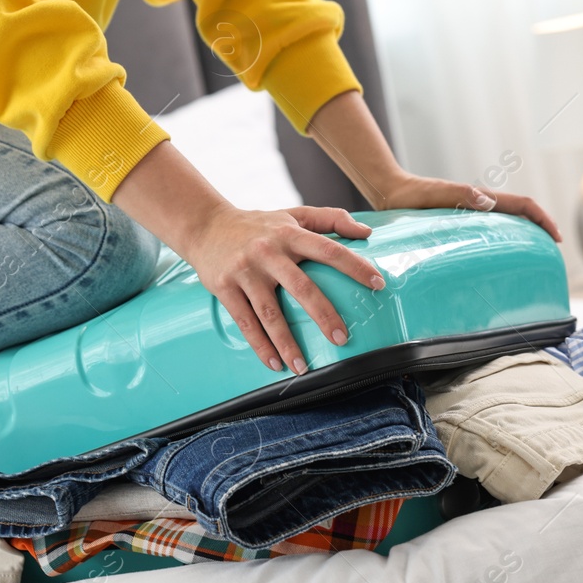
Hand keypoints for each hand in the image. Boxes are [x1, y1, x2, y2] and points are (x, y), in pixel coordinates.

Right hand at [179, 205, 385, 374]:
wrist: (204, 225)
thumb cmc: (256, 224)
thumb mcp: (293, 214)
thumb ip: (330, 219)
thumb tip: (366, 233)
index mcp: (289, 234)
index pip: (328, 249)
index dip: (355, 266)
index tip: (378, 284)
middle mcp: (268, 252)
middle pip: (301, 287)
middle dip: (323, 315)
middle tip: (342, 338)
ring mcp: (245, 272)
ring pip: (270, 313)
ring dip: (287, 343)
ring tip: (303, 368)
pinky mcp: (225, 288)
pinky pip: (245, 322)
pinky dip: (260, 345)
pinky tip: (273, 363)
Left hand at [375, 172, 561, 242]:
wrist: (391, 192)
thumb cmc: (413, 195)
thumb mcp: (437, 194)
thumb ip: (461, 195)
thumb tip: (487, 200)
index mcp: (481, 197)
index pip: (523, 204)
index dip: (544, 219)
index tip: (556, 237)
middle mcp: (480, 204)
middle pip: (520, 214)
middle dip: (540, 229)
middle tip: (549, 253)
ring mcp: (471, 212)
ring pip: (506, 223)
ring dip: (523, 235)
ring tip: (529, 258)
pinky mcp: (459, 221)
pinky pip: (488, 230)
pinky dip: (501, 240)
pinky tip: (496, 259)